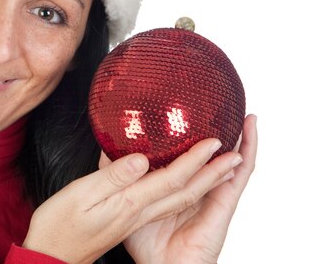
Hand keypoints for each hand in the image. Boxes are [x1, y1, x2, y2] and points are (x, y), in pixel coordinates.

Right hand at [22, 116, 255, 263]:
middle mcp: (138, 212)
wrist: (51, 257)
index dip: (196, 160)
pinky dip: (181, 189)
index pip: (173, 179)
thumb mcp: (80, 197)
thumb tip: (139, 159)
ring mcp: (134, 218)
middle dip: (212, 172)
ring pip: (178, 199)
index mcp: (130, 204)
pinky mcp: (127, 220)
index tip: (215, 141)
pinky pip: (163, 202)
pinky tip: (177, 181)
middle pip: (185, 191)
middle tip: (232, 153)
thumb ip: (112, 177)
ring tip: (220, 167)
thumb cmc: (59, 228)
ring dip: (204, 183)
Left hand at [122, 114, 257, 263]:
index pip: (184, 160)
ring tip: (247, 119)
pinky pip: (238, 179)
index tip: (191, 120)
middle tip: (226, 112)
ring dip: (240, 141)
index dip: (190, 142)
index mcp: (174, 190)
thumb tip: (108, 149)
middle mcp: (195, 191)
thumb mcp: (124, 200)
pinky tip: (247, 143)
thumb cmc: (146, 244)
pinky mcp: (223, 206)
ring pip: (228, 164)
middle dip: (220, 137)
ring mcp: (212, 197)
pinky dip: (246, 159)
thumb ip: (118, 175)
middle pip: (210, 159)